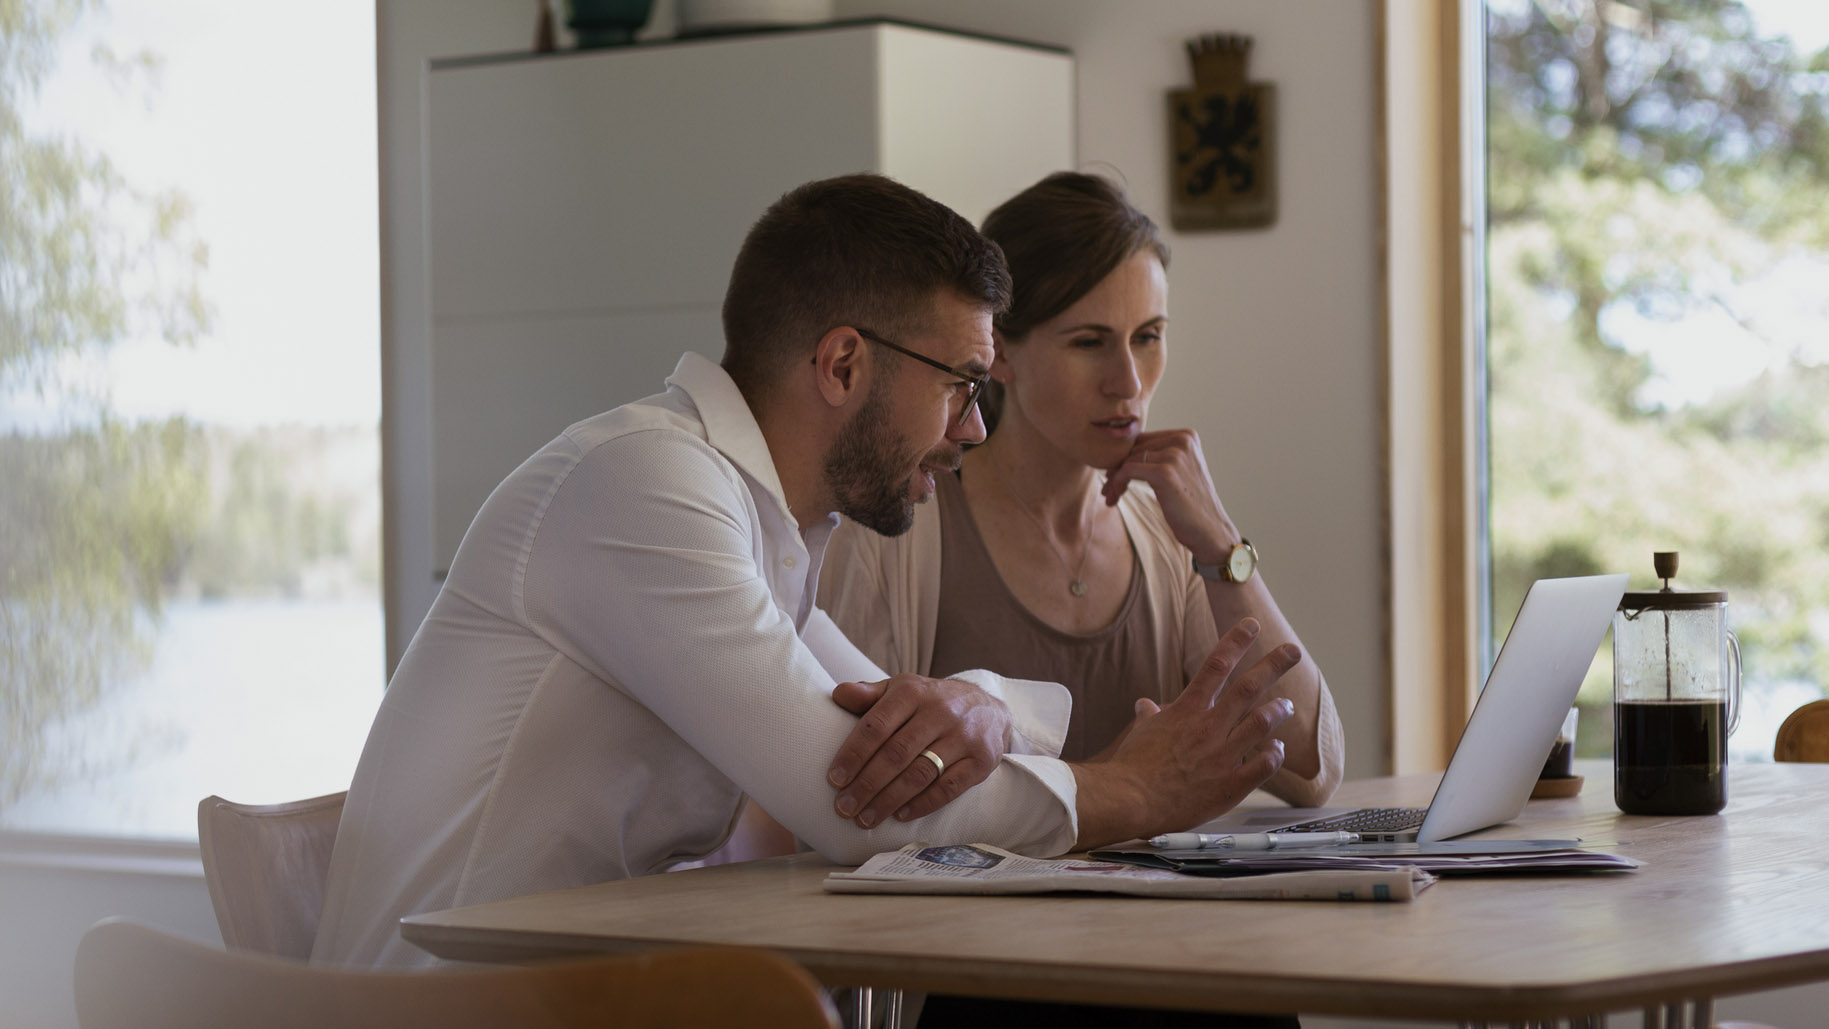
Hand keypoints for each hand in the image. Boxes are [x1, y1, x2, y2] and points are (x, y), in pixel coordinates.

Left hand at [826, 674, 1012, 828]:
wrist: (988, 708)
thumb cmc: (932, 702)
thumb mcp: (902, 690)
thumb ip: (869, 695)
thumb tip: (838, 694)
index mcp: (912, 692)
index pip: (877, 726)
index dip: (853, 754)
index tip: (834, 779)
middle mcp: (940, 712)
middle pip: (896, 753)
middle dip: (867, 784)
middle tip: (844, 808)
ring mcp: (963, 737)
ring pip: (920, 774)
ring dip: (889, 800)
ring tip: (866, 819)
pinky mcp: (982, 760)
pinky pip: (949, 787)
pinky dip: (923, 804)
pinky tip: (901, 815)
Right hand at [1072, 619, 1299, 848]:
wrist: (1130, 800)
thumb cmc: (1132, 767)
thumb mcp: (1139, 733)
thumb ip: (1149, 716)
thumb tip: (1145, 704)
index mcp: (1187, 711)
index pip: (1216, 665)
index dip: (1236, 641)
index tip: (1251, 625)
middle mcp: (1209, 727)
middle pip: (1249, 687)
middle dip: (1273, 664)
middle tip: (1293, 649)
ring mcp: (1223, 755)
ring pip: (1262, 722)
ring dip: (1279, 710)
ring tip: (1287, 705)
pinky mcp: (1231, 785)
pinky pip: (1264, 764)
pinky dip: (1275, 754)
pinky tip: (1278, 749)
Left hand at [1099, 428, 1234, 564]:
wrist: (1210, 531)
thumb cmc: (1190, 505)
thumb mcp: (1178, 471)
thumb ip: (1158, 455)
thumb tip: (1119, 451)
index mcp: (1186, 436)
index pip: (1142, 439)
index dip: (1124, 457)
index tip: (1112, 475)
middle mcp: (1182, 440)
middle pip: (1133, 447)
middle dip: (1116, 468)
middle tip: (1107, 489)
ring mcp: (1175, 455)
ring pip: (1128, 459)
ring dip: (1113, 479)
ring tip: (1110, 496)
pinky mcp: (1165, 472)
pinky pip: (1127, 470)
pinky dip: (1117, 483)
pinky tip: (1115, 497)